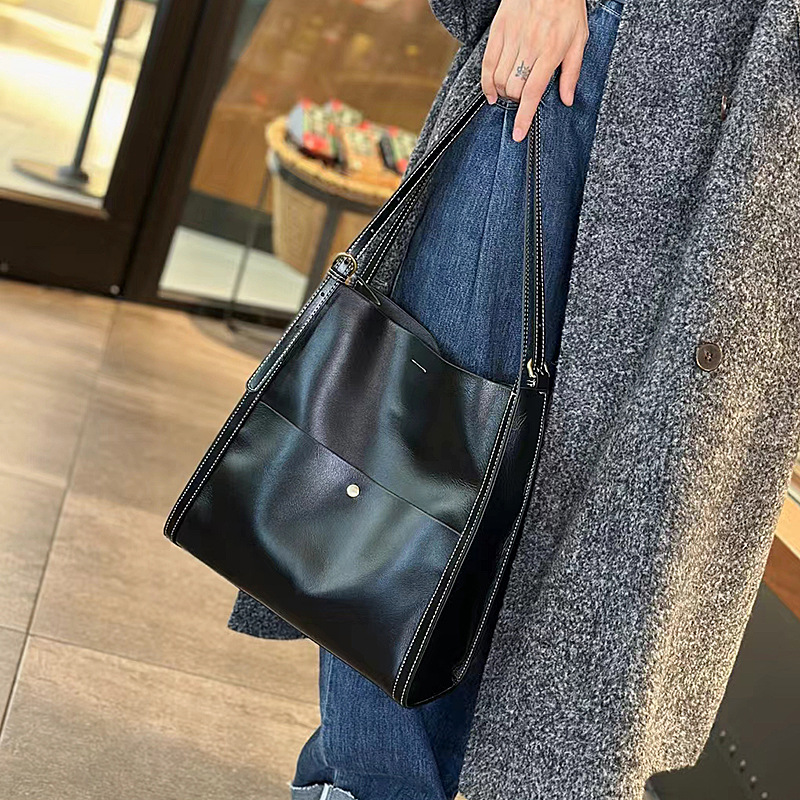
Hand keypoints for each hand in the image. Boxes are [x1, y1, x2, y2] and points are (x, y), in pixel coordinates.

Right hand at [482, 0, 588, 140]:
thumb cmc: (567, 7)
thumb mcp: (580, 38)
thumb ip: (572, 72)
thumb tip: (566, 99)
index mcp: (551, 51)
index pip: (533, 92)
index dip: (524, 116)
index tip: (518, 134)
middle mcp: (529, 46)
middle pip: (513, 88)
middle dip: (515, 102)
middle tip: (521, 101)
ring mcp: (512, 38)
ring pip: (498, 79)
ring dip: (502, 93)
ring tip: (509, 94)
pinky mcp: (499, 30)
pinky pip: (487, 63)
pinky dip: (486, 82)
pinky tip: (491, 92)